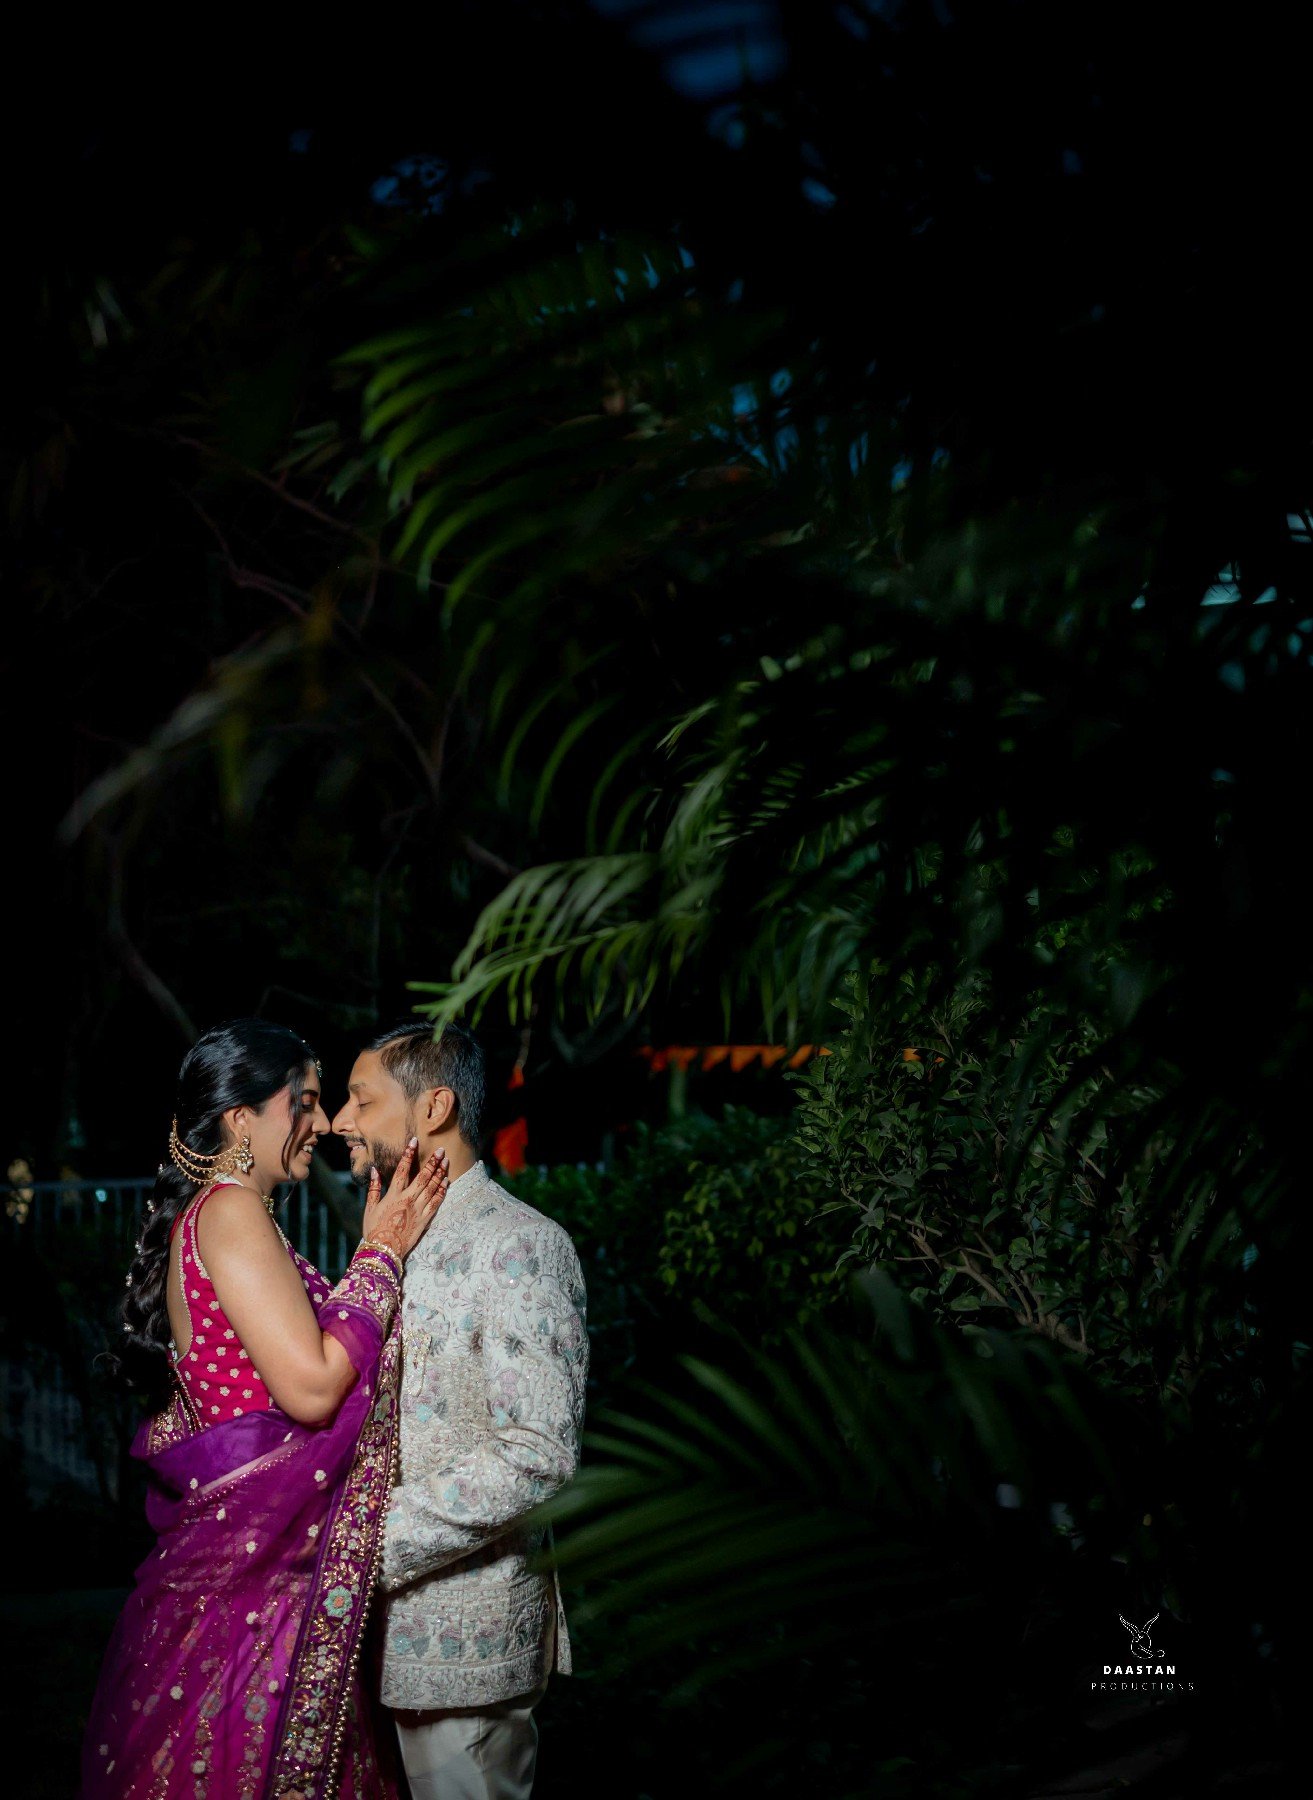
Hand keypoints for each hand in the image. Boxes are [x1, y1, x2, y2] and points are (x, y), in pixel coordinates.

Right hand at [362, 1140, 448, 1259]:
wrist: (384, 1250)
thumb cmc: (374, 1229)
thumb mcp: (370, 1208)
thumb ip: (374, 1188)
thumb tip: (374, 1170)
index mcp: (393, 1195)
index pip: (402, 1169)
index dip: (408, 1154)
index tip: (414, 1141)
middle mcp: (408, 1199)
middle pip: (423, 1176)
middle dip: (432, 1161)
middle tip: (441, 1150)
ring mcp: (418, 1209)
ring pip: (433, 1187)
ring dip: (440, 1173)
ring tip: (446, 1161)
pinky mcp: (425, 1219)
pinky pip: (436, 1202)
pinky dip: (442, 1190)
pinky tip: (446, 1181)